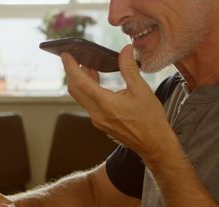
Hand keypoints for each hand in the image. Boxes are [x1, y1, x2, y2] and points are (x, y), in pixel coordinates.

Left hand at [61, 45, 173, 161]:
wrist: (154, 144)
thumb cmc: (150, 119)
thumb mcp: (142, 90)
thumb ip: (130, 69)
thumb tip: (125, 50)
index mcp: (106, 104)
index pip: (80, 82)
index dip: (70, 67)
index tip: (65, 54)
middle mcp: (97, 113)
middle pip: (75, 90)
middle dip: (72, 72)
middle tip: (74, 57)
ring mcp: (97, 120)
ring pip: (80, 97)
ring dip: (80, 81)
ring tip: (86, 65)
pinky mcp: (100, 123)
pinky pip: (88, 104)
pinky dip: (87, 90)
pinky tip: (96, 82)